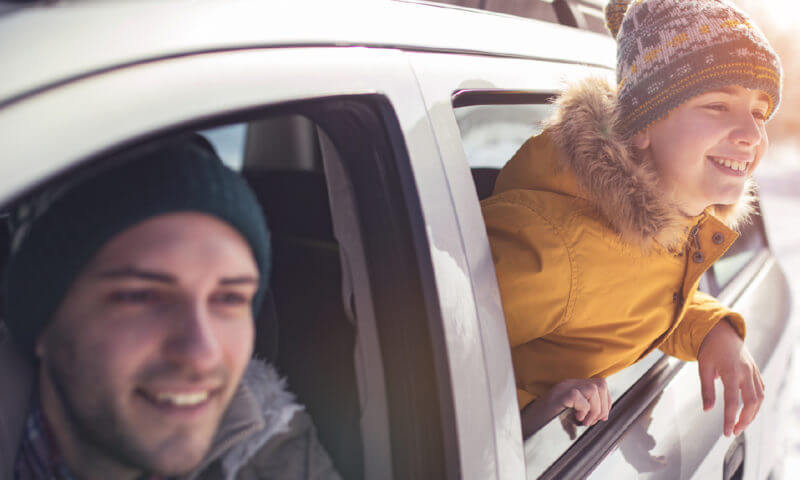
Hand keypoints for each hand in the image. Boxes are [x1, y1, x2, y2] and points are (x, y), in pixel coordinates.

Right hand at [521, 378, 610, 436]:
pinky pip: (579, 396)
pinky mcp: (558, 397)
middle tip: (594, 420)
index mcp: (572, 386)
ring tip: (584, 421)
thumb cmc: (546, 423)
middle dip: (603, 405)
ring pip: (594, 389)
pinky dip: (583, 410)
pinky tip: (576, 418)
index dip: (606, 402)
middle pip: (600, 383)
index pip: (599, 384)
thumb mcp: (569, 413)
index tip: (601, 417)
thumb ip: (584, 409)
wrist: (527, 427)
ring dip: (594, 409)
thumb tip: (603, 414)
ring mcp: (563, 389)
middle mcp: (568, 384)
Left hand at [697, 319, 763, 436]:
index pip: (732, 401)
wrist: (722, 332)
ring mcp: (753, 372)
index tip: (726, 432)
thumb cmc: (710, 349)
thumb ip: (706, 390)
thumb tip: (707, 410)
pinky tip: (748, 410)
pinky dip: (756, 403)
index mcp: (731, 371)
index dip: (730, 418)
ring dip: (752, 414)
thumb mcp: (703, 367)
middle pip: (752, 402)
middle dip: (745, 420)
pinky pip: (761, 391)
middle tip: (734, 431)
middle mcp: (745, 372)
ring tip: (740, 424)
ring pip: (759, 398)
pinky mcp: (756, 372)